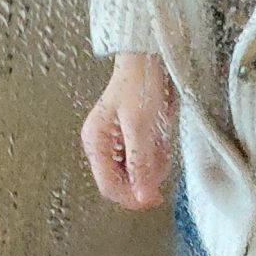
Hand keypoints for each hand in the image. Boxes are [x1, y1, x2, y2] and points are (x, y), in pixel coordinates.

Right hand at [81, 54, 175, 211]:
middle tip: (159, 159)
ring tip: (159, 141)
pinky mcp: (128, 140)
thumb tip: (143, 196)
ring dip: (152, 165)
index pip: (109, 187)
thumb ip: (141, 163)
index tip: (152, 197)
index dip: (131, 197)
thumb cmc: (139, 83)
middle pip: (123, 183)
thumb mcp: (140, 126)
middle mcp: (101, 146)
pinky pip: (142, 161)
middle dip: (144, 177)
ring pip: (135, 174)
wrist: (148, 59)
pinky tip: (159, 139)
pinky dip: (154, 156)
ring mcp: (114, 144)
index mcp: (95, 142)